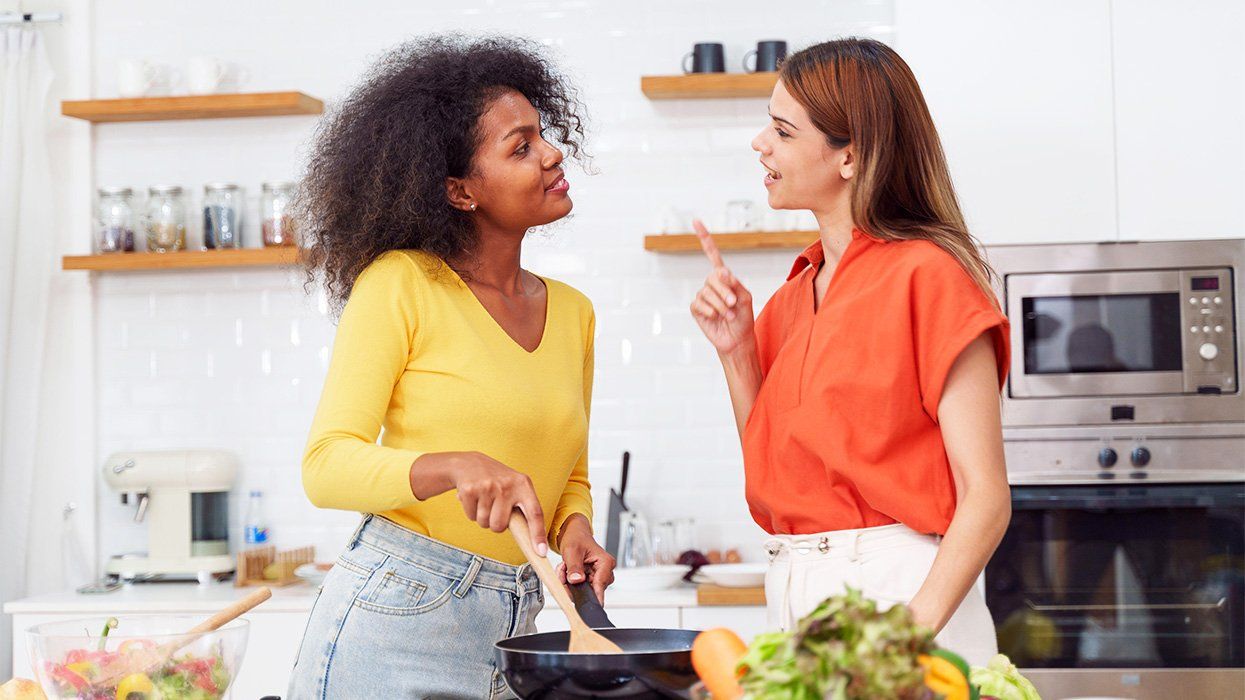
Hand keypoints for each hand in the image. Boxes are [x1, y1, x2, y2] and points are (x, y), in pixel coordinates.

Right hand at [433, 452, 548, 556]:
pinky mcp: (470, 490)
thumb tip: (532, 540)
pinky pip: (471, 517)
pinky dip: (471, 512)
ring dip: (483, 518)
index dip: (538, 534)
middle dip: (495, 524)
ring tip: (484, 501)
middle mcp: (507, 485)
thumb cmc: (498, 481)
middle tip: (495, 510)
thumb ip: (523, 508)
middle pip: (500, 526)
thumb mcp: (515, 486)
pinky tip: (474, 498)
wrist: (470, 463)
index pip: (534, 513)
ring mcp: (487, 487)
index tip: (541, 552)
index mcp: (523, 485)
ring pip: (485, 523)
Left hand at [555, 514, 615, 603]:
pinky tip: (567, 571)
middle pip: (590, 590)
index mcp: (606, 563)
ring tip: (565, 568)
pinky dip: (570, 582)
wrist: (574, 534)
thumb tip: (576, 580)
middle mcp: (605, 571)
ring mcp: (598, 576)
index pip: (600, 584)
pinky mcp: (590, 579)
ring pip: (583, 590)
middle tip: (564, 571)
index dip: (591, 595)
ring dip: (570, 582)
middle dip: (573, 584)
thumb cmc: (577, 538)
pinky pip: (580, 588)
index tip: (584, 604)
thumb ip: (574, 567)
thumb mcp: (572, 551)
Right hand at [689, 219, 754, 355]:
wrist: (737, 339)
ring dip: (721, 306)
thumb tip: (721, 271)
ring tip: (728, 315)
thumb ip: (734, 283)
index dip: (704, 238)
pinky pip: (700, 304)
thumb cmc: (744, 317)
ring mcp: (702, 295)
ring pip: (707, 293)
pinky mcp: (696, 308)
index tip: (696, 222)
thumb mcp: (745, 297)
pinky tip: (716, 318)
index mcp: (723, 277)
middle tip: (733, 304)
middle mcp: (711, 283)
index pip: (712, 254)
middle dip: (725, 291)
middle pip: (713, 278)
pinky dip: (711, 312)